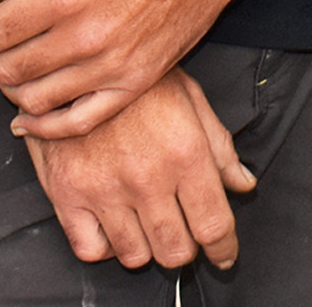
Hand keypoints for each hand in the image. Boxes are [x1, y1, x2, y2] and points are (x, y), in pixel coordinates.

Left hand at [0, 0, 245, 135]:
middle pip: (10, 69)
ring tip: (18, 67)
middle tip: (1, 41)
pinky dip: (44, 128)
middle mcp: (88, 35)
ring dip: (13, 88)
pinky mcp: (134, 84)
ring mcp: (112, 65)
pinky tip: (27, 119)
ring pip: (35, 100)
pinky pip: (76, 122)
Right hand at [27, 68, 253, 270]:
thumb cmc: (139, 77)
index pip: (214, 224)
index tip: (224, 254)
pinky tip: (114, 227)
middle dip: (186, 250)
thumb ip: (220, 147)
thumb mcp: (191, 99)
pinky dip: (106, 248)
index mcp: (185, 153)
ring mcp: (104, 189)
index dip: (224, 249)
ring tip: (149, 227)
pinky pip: (90, 249)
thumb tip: (243, 184)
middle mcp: (147, 177)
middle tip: (184, 235)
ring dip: (148, 248)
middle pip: (175, 250)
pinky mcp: (67, 193)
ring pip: (135, 255)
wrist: (79, 57)